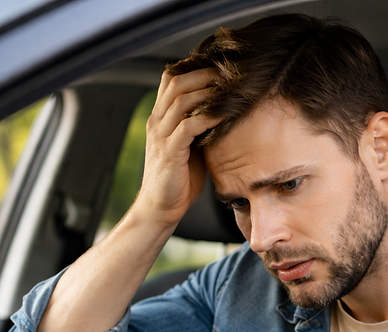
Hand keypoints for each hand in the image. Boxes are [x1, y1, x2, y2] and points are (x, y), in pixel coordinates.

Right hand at [134, 68, 222, 227]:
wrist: (160, 208)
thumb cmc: (179, 179)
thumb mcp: (191, 145)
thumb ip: (200, 126)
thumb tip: (227, 110)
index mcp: (160, 118)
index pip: (171, 78)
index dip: (194, 67)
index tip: (220, 67)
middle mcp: (157, 122)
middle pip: (176, 82)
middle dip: (204, 74)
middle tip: (229, 73)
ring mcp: (161, 136)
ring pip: (180, 100)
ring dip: (207, 92)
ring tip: (229, 90)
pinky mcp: (169, 153)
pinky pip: (187, 127)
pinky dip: (206, 118)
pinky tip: (223, 116)